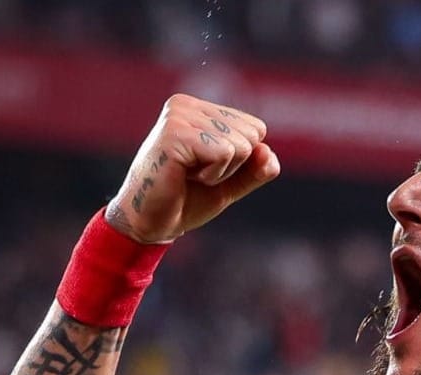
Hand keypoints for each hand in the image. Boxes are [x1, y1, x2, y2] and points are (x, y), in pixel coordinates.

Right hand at [105, 94, 280, 243]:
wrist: (151, 223)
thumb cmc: (186, 200)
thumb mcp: (230, 183)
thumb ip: (255, 169)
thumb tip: (269, 152)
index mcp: (199, 109)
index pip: (255, 129)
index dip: (241, 160)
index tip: (207, 169)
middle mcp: (186, 105)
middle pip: (250, 136)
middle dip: (233, 167)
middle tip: (197, 176)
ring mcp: (178, 116)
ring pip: (239, 145)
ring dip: (221, 173)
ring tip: (190, 176)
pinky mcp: (174, 133)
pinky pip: (224, 153)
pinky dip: (213, 175)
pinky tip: (185, 176)